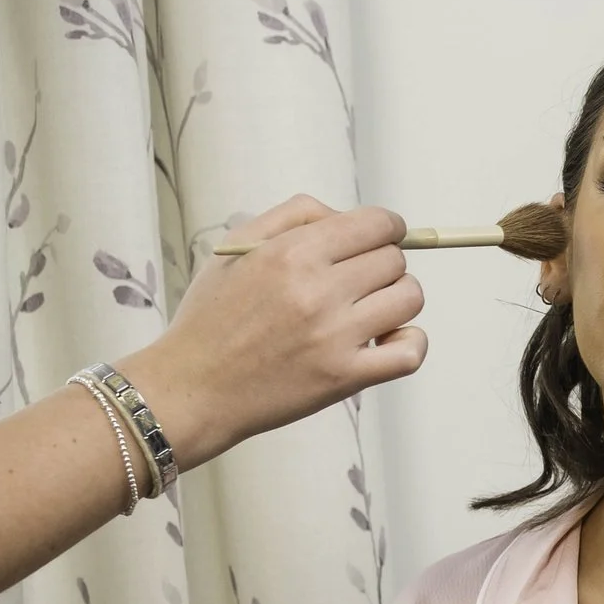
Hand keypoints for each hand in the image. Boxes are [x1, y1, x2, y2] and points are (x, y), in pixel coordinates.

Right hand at [119, 195, 426, 467]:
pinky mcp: (346, 377)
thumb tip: (347, 216)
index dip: (388, 228)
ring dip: (398, 300)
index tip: (381, 238)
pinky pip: (411, 352)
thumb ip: (294, 217)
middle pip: (395, 260)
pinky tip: (385, 340)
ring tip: (369, 310)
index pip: (376, 224)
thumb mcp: (236, 248)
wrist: (192, 387)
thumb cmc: (213, 317)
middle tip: (358, 282)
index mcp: (291, 253)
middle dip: (384, 266)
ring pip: (410, 298)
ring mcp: (335, 336)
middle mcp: (317, 291)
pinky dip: (410, 342)